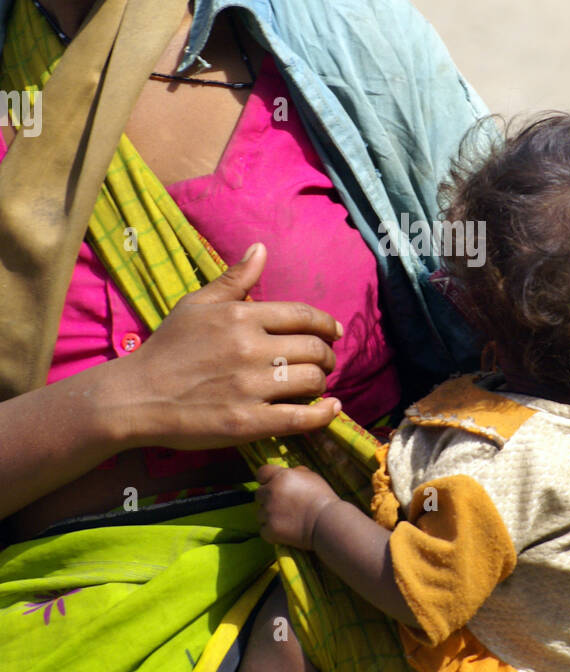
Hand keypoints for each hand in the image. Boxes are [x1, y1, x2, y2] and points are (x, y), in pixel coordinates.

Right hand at [119, 243, 343, 449]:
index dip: (326, 324)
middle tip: (323, 363)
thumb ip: (233, 279)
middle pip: (314, 348)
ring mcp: (251, 387)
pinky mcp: (248, 422)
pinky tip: (331, 409)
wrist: (135, 396)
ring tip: (316, 385)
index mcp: (241, 316)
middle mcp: (251, 348)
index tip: (333, 333)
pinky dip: (324, 414)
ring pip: (312, 380)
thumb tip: (261, 249)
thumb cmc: (166, 349)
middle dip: (327, 356)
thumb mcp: (196, 304)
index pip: (303, 315)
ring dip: (322, 383)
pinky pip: (301, 418)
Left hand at [256, 464, 341, 550]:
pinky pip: (264, 530)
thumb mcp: (312, 477)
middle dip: (268, 499)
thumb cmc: (323, 498)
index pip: (261, 473)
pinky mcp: (270, 529)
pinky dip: (272, 532)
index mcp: (281, 476)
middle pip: (258, 494)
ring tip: (287, 520)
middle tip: (283, 505)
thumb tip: (285, 473)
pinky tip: (285, 531)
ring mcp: (269, 512)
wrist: (328, 522)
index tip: (271, 485)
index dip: (266, 479)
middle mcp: (271, 492)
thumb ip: (295, 473)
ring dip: (269, 516)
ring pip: (260, 514)